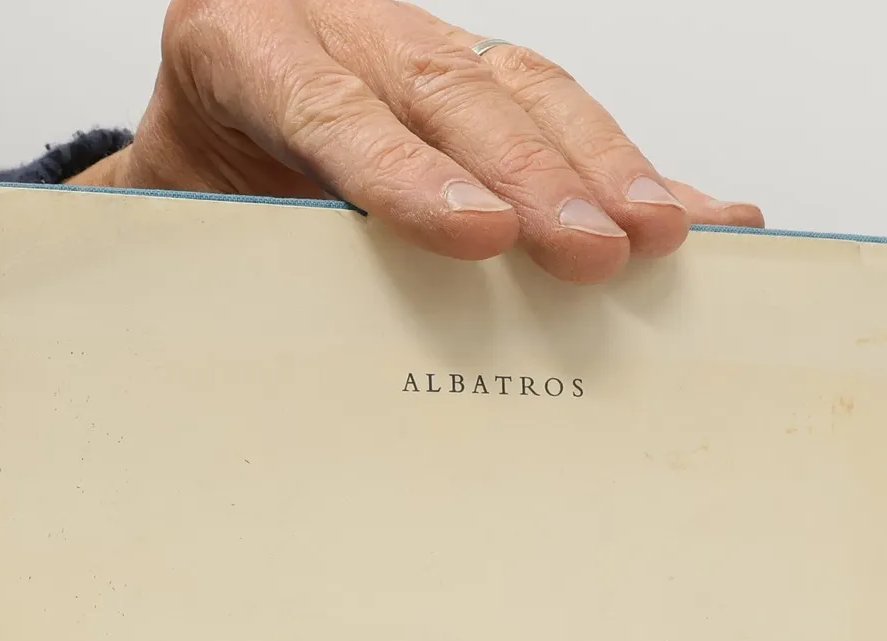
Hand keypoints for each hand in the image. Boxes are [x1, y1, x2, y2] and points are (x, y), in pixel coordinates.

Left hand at [70, 0, 762, 283]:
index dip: (408, 175)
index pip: (330, 110)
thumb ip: (270, 260)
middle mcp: (333, 22)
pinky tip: (694, 212)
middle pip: (448, 93)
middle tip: (597, 248)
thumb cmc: (197, 195)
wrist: (193, 147)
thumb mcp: (198, 227)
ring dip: (603, 169)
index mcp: (237, 43)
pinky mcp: (471, 71)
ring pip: (519, 89)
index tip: (482, 234)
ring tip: (662, 232)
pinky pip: (556, 114)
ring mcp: (409, 37)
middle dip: (536, 176)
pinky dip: (628, 170)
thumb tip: (360, 361)